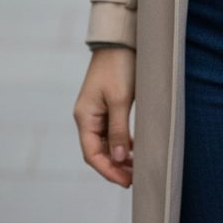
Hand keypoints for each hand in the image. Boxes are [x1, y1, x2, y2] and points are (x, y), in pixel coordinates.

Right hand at [73, 48, 135, 187]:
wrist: (121, 40)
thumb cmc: (119, 67)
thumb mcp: (120, 100)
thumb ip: (119, 130)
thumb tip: (118, 159)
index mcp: (85, 117)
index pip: (92, 154)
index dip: (108, 170)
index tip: (126, 181)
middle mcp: (88, 117)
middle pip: (98, 151)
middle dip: (115, 167)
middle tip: (135, 178)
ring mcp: (97, 112)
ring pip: (106, 143)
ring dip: (119, 157)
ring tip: (137, 168)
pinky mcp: (108, 106)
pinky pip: (112, 132)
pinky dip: (122, 143)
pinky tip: (135, 150)